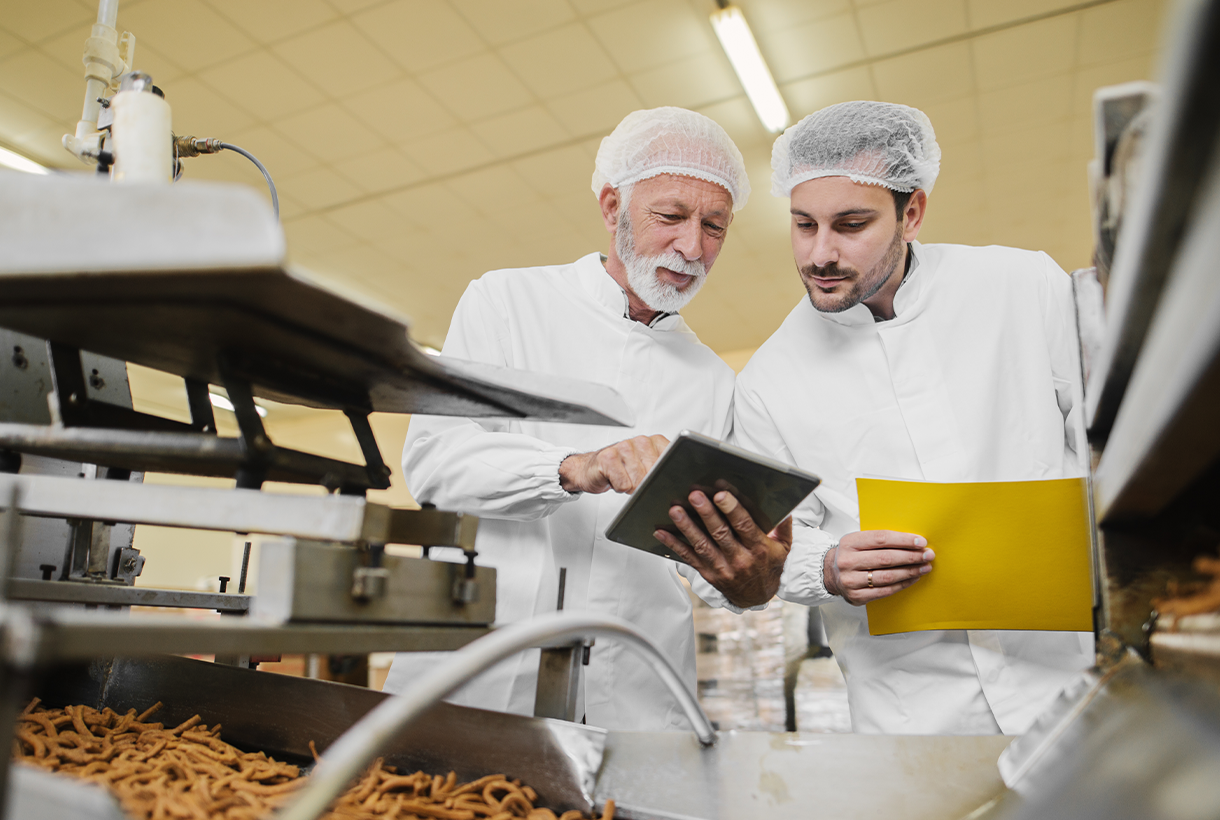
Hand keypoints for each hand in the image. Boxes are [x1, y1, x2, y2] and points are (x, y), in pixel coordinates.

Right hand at [558, 434, 668, 493]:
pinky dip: (619, 488)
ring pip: (639, 481)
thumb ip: (663, 471)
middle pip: (654, 475)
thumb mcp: (648, 469)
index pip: (671, 462)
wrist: (590, 469)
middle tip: (635, 480)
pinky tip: (614, 479)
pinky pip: (623, 484)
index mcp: (655, 442)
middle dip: (646, 485)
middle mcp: (641, 441)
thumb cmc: (622, 470)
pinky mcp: (608, 457)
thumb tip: (679, 483)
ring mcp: (624, 447)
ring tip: (624, 479)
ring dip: (631, 487)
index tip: (661, 481)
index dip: (666, 477)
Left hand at [654, 490, 791, 607]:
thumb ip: (784, 525)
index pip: (744, 526)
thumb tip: (784, 505)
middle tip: (694, 496)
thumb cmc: (770, 565)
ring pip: (702, 545)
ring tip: (675, 510)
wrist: (758, 596)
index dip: (731, 509)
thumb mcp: (784, 547)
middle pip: (720, 533)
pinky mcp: (708, 574)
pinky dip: (674, 545)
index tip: (720, 494)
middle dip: (706, 513)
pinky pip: (689, 558)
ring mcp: (722, 569)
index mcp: (759, 548)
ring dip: (687, 527)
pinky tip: (661, 532)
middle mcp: (740, 559)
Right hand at [824, 530, 933, 604]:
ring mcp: (850, 580)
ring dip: (910, 572)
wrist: (830, 573)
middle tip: (928, 555)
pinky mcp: (856, 596)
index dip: (903, 540)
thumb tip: (913, 542)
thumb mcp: (858, 541)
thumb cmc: (852, 554)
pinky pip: (885, 591)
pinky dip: (902, 584)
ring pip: (887, 576)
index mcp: (849, 542)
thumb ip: (880, 540)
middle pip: (886, 558)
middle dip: (911, 556)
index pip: (881, 539)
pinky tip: (913, 578)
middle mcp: (847, 561)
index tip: (921, 542)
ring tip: (924, 567)